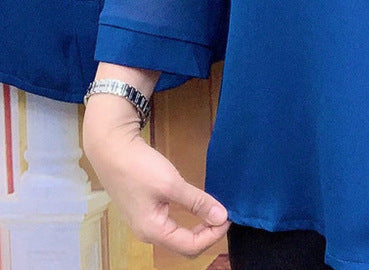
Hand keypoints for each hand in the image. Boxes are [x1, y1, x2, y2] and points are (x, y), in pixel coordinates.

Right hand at [83, 93, 228, 256]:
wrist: (112, 149)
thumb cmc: (140, 167)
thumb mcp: (172, 184)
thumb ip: (197, 202)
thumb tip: (222, 217)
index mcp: (153, 231)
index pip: (191, 247)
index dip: (213, 235)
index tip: (229, 217)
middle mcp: (148, 233)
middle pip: (185, 244)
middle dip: (207, 233)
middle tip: (224, 213)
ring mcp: (145, 223)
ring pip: (179, 235)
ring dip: (199, 226)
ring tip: (215, 210)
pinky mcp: (145, 211)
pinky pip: (172, 223)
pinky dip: (189, 218)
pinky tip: (198, 205)